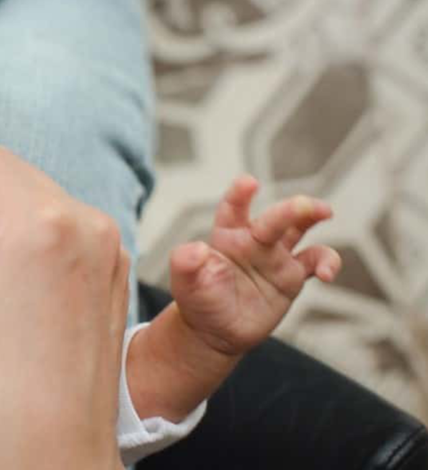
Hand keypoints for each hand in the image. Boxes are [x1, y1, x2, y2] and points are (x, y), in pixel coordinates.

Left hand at [170, 175, 340, 355]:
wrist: (215, 330)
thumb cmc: (198, 300)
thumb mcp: (185, 283)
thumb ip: (184, 263)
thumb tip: (195, 249)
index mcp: (226, 236)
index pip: (233, 209)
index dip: (239, 194)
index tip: (248, 182)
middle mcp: (253, 240)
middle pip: (274, 218)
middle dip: (291, 208)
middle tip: (305, 205)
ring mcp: (275, 255)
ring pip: (299, 228)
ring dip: (312, 216)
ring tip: (325, 213)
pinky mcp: (292, 275)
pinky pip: (315, 261)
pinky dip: (327, 262)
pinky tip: (327, 274)